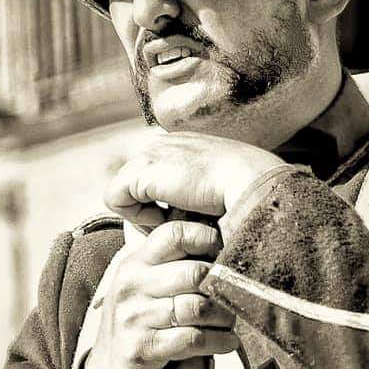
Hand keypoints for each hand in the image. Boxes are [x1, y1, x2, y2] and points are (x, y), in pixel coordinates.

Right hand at [84, 220, 236, 368]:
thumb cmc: (140, 323)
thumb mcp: (146, 285)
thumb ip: (173, 265)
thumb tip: (223, 248)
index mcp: (134, 262)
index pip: (174, 234)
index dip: (206, 239)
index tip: (222, 252)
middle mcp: (131, 285)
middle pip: (195, 273)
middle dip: (223, 287)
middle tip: (233, 297)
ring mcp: (134, 317)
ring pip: (199, 307)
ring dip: (224, 316)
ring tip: (229, 321)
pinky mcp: (143, 348)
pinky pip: (193, 339)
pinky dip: (219, 341)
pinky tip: (226, 342)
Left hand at [104, 132, 286, 227]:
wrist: (252, 183)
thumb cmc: (246, 194)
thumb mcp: (220, 189)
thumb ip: (197, 193)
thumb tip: (182, 215)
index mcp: (184, 145)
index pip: (154, 178)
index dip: (163, 204)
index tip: (186, 218)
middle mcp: (164, 143)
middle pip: (136, 186)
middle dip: (151, 209)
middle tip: (176, 225)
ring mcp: (151, 152)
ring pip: (125, 194)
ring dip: (145, 215)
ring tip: (173, 222)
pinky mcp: (141, 168)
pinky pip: (116, 200)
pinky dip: (136, 217)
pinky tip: (164, 218)